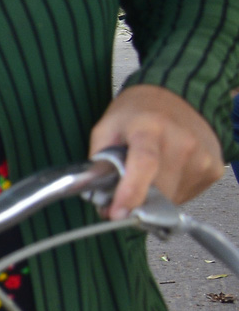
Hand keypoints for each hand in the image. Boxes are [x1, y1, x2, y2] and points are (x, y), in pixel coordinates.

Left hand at [90, 84, 222, 218]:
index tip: (117, 214)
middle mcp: (182, 143)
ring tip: (148, 173)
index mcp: (150, 129)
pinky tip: (166, 172)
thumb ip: (98, 162)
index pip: (145, 164)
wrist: (177, 96)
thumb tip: (98, 197)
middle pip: (158, 190)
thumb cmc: (137, 114)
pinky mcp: (213, 168)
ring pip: (171, 198)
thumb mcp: (107, 129)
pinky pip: (186, 195)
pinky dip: (171, 191)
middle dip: (136, 201)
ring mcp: (202, 157)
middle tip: (122, 193)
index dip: (130, 192)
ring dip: (154, 196)